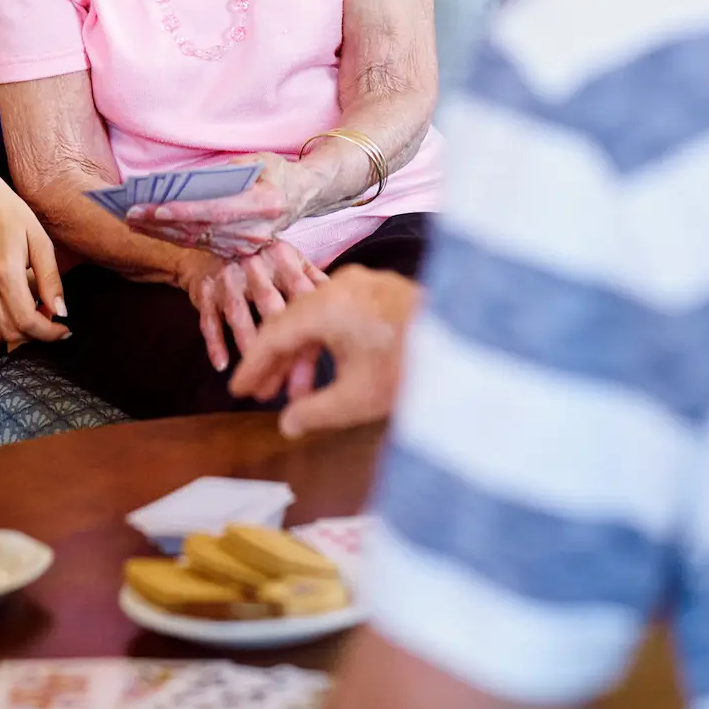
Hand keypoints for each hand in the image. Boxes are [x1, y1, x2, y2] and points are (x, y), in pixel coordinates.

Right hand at [0, 173, 68, 343]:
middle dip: (35, 333)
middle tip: (47, 317)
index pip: (27, 322)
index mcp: (5, 272)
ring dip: (14, 333)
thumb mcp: (40, 240)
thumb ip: (50, 279)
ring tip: (27, 314)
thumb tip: (60, 312)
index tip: (62, 330)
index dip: (49, 333)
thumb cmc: (8, 214)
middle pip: (11, 333)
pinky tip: (5, 311)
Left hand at [130, 153, 313, 259]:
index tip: (152, 208)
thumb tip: (179, 181)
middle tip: (129, 213)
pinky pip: (202, 246)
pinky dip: (175, 238)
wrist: (303, 194)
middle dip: (161, 224)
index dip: (182, 211)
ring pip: (197, 241)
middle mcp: (257, 229)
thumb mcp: (254, 160)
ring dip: (162, 233)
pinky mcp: (239, 251)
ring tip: (133, 221)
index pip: (215, 209)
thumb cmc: (275, 171)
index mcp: (265, 202)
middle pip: (201, 229)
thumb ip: (221, 172)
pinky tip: (153, 230)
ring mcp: (248, 245)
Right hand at [179, 241, 327, 372]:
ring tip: (260, 386)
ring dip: (249, 349)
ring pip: (239, 315)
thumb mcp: (290, 259)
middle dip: (281, 350)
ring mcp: (227, 277)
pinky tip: (222, 365)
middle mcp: (255, 264)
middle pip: (271, 309)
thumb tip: (335, 305)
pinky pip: (208, 319)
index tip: (315, 366)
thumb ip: (313, 281)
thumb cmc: (261, 257)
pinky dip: (215, 343)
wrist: (211, 238)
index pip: (300, 295)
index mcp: (283, 257)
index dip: (308, 329)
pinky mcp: (204, 289)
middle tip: (289, 388)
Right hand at [230, 267, 418, 436]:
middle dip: (277, 363)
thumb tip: (288, 424)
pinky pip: (339, 315)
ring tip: (297, 396)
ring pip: (316, 319)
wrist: (470, 347)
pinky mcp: (380, 291)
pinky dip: (328, 343)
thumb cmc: (412, 369)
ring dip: (303, 356)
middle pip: (293, 323)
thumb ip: (314, 412)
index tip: (237, 388)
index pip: (274, 334)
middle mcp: (341, 286)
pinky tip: (327, 376)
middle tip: (261, 395)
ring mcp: (363, 284)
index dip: (253, 365)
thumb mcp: (356, 400)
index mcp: (328, 306)